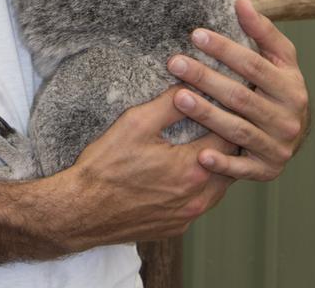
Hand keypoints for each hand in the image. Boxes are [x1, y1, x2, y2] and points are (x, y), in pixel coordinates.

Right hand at [56, 89, 234, 246]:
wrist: (83, 210)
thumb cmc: (106, 166)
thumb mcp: (136, 123)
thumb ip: (168, 104)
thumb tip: (190, 87)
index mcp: (192, 168)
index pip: (229, 138)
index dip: (229, 118)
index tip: (226, 103)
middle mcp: (197, 197)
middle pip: (230, 166)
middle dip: (227, 142)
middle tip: (220, 122)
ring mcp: (188, 216)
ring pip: (219, 188)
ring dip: (216, 167)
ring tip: (206, 144)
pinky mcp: (176, 227)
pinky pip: (200, 204)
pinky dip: (201, 187)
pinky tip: (185, 172)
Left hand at [167, 0, 309, 181]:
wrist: (294, 130)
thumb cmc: (278, 86)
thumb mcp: (279, 58)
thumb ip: (262, 31)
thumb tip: (241, 1)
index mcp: (290, 87)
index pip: (254, 65)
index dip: (225, 49)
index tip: (196, 35)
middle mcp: (287, 119)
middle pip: (241, 97)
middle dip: (205, 78)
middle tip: (175, 63)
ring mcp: (278, 146)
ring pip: (238, 130)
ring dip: (207, 115)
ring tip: (178, 97)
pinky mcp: (267, 170)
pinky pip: (243, 169)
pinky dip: (223, 164)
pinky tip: (201, 155)